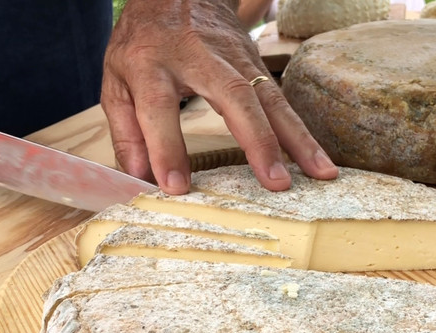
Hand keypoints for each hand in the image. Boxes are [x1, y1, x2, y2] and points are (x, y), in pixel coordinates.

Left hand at [101, 0, 337, 194]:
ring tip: (320, 174)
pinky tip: (318, 161)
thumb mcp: (115, 80)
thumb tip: (139, 178)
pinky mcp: (255, 63)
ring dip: (298, 139)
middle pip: (233, 96)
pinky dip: (302, 132)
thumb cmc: (143, 42)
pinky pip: (282, 100)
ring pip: (270, 97)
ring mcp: (233, 58)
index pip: (160, 106)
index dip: (167, 147)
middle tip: (275, 183)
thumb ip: (125, 131)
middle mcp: (198, 58)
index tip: (177, 186)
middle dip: (257, 141)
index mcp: (151, 62)